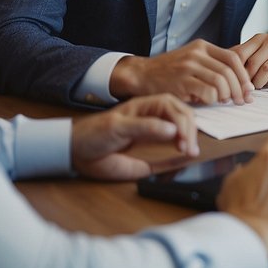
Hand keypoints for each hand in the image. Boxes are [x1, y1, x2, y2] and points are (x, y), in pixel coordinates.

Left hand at [70, 94, 200, 180]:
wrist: (76, 153)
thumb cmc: (92, 134)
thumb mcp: (117, 126)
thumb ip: (144, 127)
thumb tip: (172, 130)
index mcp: (146, 107)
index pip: (173, 107)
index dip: (182, 121)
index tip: (183, 137)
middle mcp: (154, 121)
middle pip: (182, 119)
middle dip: (190, 132)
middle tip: (189, 148)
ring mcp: (154, 139)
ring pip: (180, 136)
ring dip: (189, 143)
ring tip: (191, 153)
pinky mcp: (151, 158)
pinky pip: (171, 157)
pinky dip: (181, 159)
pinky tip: (187, 160)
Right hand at [110, 39, 253, 104]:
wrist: (140, 75)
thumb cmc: (168, 72)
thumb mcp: (191, 60)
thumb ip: (211, 65)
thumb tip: (239, 80)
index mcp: (202, 47)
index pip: (233, 58)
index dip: (244, 75)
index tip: (249, 89)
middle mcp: (197, 54)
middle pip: (229, 71)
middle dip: (239, 89)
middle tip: (241, 101)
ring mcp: (188, 66)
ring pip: (221, 82)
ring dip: (227, 96)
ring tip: (224, 102)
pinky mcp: (181, 81)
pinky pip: (208, 92)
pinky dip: (213, 100)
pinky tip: (208, 103)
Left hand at [231, 31, 267, 88]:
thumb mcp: (261, 48)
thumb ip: (245, 55)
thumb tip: (223, 67)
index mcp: (259, 38)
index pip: (239, 53)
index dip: (233, 69)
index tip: (231, 80)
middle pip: (251, 64)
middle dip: (246, 79)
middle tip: (244, 87)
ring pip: (264, 71)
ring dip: (259, 82)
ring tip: (257, 86)